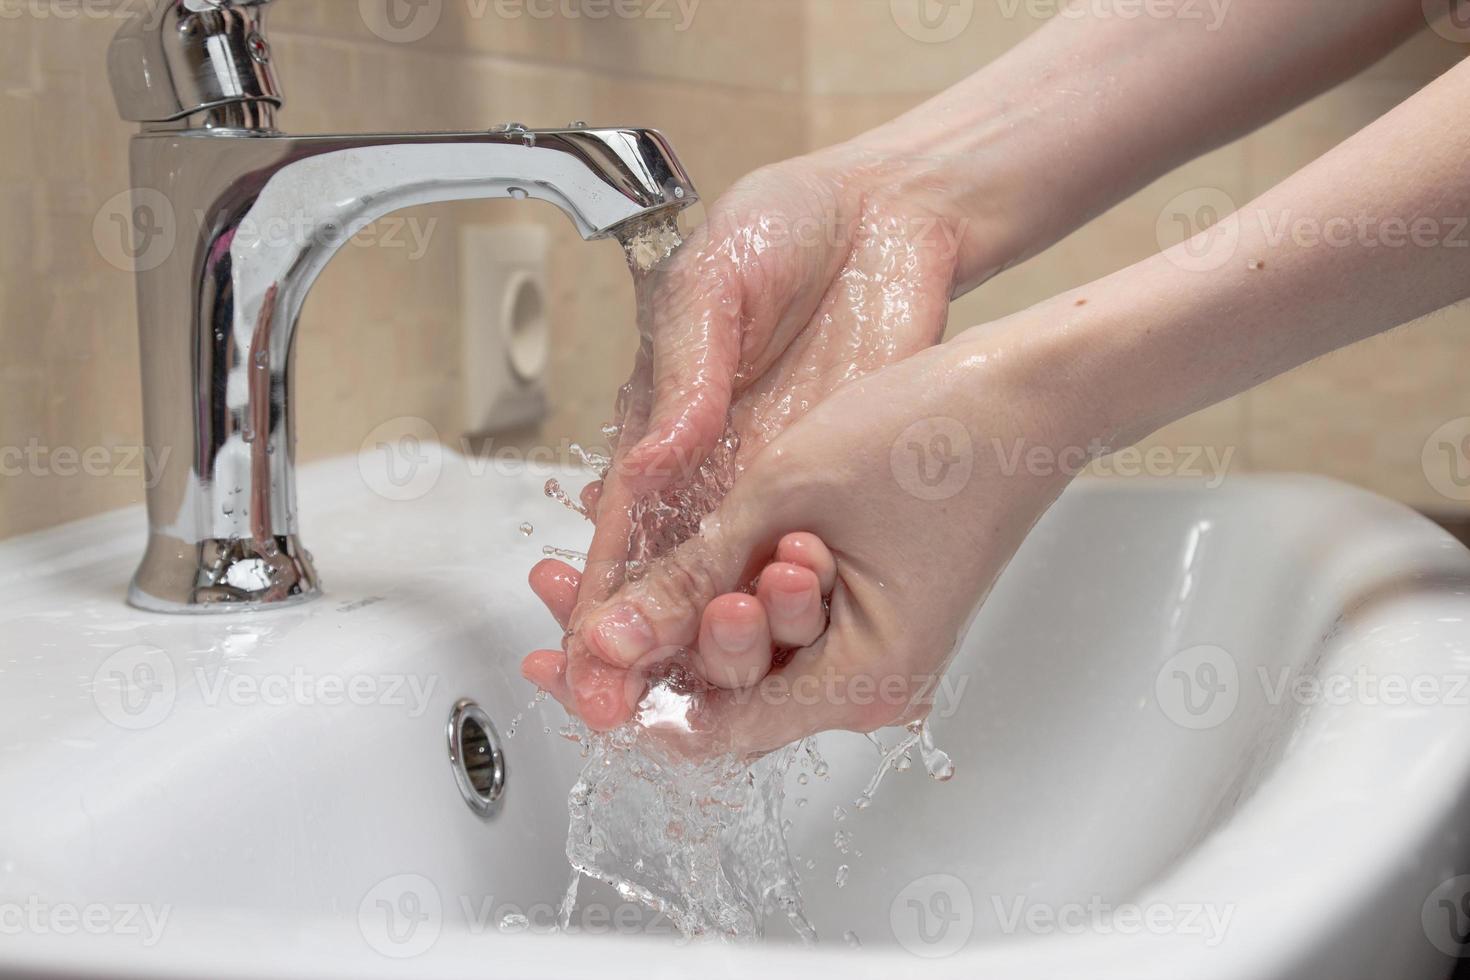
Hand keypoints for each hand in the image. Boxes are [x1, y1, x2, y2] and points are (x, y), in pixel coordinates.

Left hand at [525, 319, 1094, 751]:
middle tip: (586, 573)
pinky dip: (739, 579)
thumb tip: (605, 642)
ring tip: (726, 521)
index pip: (710, 726)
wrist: (1027, 391)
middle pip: (725, 689)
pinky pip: (783, 620)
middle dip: (659, 627)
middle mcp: (868, 684)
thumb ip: (687, 579)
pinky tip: (725, 535)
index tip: (559, 655)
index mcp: (859, 682)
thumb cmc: (933, 437)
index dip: (626, 692)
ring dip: (704, 594)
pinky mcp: (871, 612)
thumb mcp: (781, 500)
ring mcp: (873, 650)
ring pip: (751, 650)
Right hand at [551, 147, 981, 727]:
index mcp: (663, 427)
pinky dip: (796, 618)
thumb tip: (650, 458)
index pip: (621, 535)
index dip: (596, 607)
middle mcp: (715, 473)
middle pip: (671, 587)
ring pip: (739, 593)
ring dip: (721, 645)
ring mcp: (783, 486)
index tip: (580, 672)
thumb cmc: (782, 226)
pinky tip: (784, 662)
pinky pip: (813, 568)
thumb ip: (682, 373)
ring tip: (708, 692)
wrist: (888, 212)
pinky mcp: (845, 486)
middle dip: (644, 653)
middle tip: (627, 711)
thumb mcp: (712, 284)